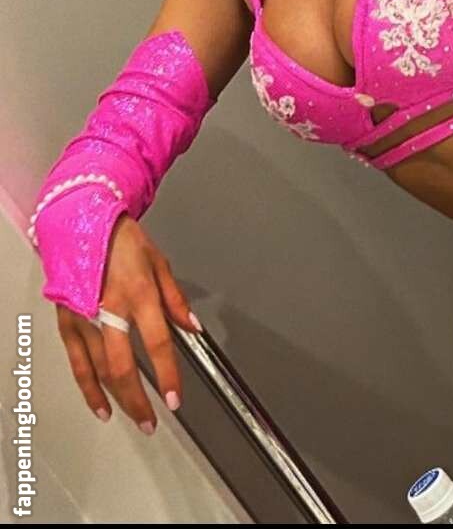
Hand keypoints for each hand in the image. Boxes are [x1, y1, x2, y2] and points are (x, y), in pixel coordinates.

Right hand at [56, 213, 200, 432]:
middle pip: (123, 366)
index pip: (156, 343)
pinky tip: (101, 406)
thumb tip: (193, 329)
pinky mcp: (67, 322)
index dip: (166, 375)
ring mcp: (84, 318)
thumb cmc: (124, 241)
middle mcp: (109, 309)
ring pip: (100, 370)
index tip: (174, 398)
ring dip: (117, 399)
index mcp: (139, 294)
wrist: (84, 224)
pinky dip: (89, 388)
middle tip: (153, 420)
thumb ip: (176, 300)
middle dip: (139, 398)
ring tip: (135, 418)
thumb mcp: (161, 264)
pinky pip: (78, 363)